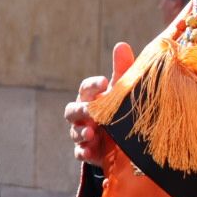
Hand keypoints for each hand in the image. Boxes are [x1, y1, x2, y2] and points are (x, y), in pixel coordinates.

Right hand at [63, 42, 135, 170]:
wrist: (123, 140)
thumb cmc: (119, 108)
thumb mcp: (122, 90)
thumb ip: (122, 70)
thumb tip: (121, 44)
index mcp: (90, 98)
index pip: (86, 88)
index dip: (93, 85)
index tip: (105, 83)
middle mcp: (82, 115)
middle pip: (72, 110)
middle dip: (81, 110)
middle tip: (91, 111)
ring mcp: (83, 133)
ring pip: (74, 132)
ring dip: (81, 132)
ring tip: (91, 133)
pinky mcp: (88, 151)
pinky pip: (80, 152)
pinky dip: (83, 151)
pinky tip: (89, 151)